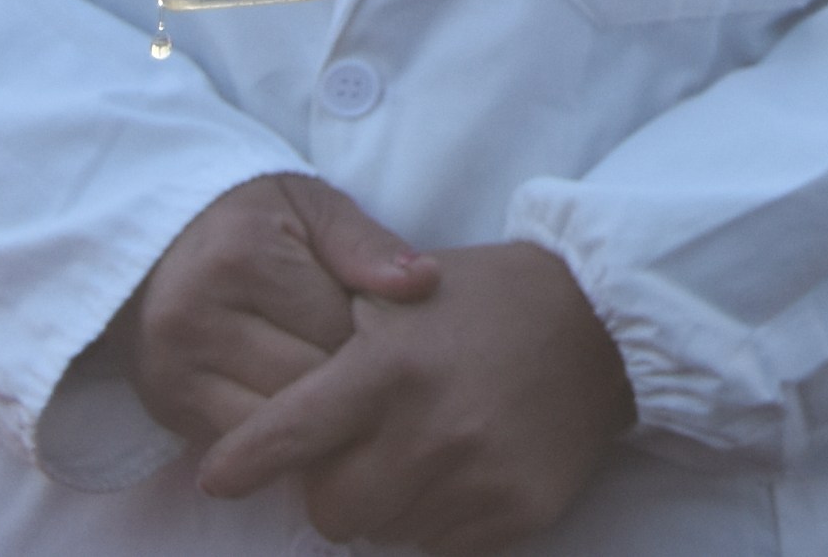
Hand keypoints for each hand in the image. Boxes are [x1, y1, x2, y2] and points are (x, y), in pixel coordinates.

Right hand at [111, 174, 438, 447]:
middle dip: (347, 381)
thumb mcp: (312, 207)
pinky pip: (241, 442)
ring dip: (314, 416)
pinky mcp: (164, 406)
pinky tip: (298, 408)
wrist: (156, 239)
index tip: (389, 330)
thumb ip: (367, 245)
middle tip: (373, 367)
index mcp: (242, 258)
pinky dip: (277, 434)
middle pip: (304, 383)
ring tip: (337, 388)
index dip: (374, 336)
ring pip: (273, 425)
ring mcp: (173, 368)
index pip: (334, 327)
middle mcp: (196, 318)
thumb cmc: (251, 217)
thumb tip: (425, 283)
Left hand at [194, 242, 635, 556]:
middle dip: (334, 484)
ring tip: (427, 449)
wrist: (607, 322)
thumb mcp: (406, 295)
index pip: (283, 437)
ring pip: (384, 533)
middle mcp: (430, 430)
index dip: (241, 462)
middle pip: (329, 509)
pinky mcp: (517, 513)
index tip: (219, 476)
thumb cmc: (492, 300)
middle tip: (364, 449)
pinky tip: (464, 468)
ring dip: (390, 502)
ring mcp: (477, 478)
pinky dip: (440, 516)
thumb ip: (337, 345)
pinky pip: (441, 545)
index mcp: (391, 368)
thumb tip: (267, 416)